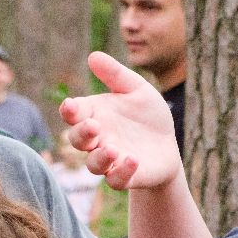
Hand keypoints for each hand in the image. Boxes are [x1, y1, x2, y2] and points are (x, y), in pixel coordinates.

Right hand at [59, 53, 182, 188]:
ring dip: (99, 157)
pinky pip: (116, 180)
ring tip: (112, 148)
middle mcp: (97, 139)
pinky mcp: (126, 176)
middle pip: (77, 140)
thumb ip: (116, 75)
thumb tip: (93, 56)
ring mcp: (110, 160)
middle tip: (94, 126)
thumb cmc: (146, 115)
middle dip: (82, 134)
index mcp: (93, 115)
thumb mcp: (136, 89)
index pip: (73, 113)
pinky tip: (132, 159)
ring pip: (93, 164)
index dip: (69, 111)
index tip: (72, 106)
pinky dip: (121, 172)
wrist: (167, 144)